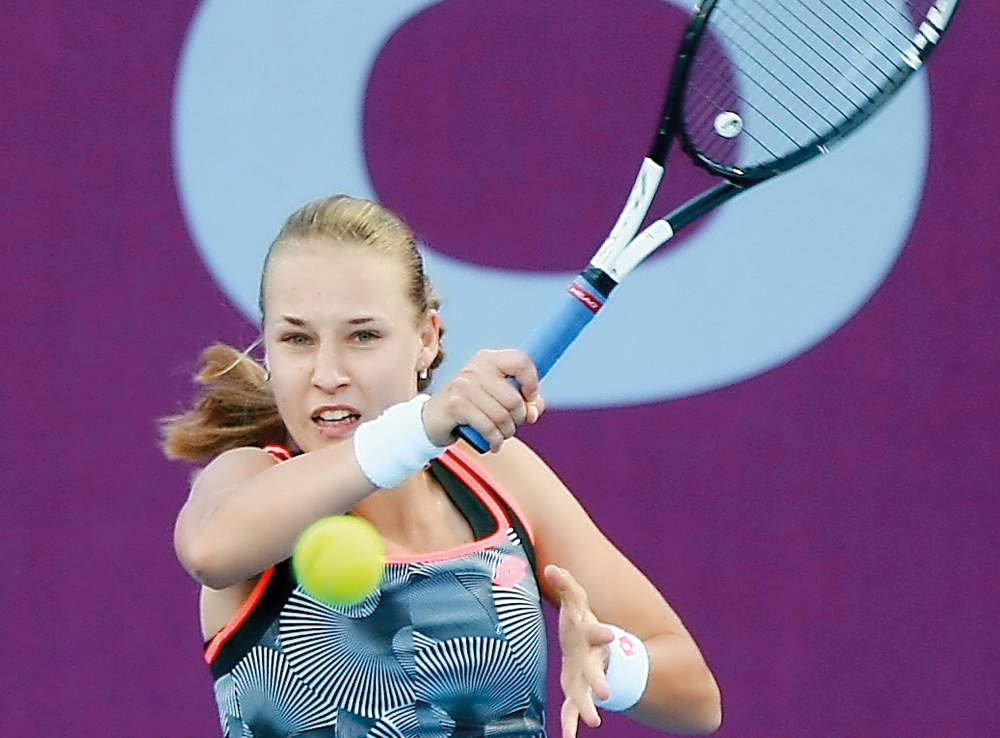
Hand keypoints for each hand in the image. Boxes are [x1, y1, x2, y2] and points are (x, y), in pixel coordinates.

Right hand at [422, 349, 543, 450]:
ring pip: (502, 415)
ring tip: (500, 435)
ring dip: (506, 432)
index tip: (530, 398)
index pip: (521, 361)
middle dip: (518, 418)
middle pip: (514, 398)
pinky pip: (488, 427)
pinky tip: (493, 443)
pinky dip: (495, 440)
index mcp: (489, 359)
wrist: (432, 419)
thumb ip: (524, 402)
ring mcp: (464, 385)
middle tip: (511, 425)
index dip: (532, 382)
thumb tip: (533, 412)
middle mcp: (476, 368)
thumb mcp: (498, 398)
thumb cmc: (470, 407)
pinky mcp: (456, 404)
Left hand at [544, 564, 614, 737]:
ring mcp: (586, 679)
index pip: (597, 633)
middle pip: (597, 673)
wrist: (595, 651)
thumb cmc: (581, 624)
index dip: (603, 633)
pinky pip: (572, 711)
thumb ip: (566, 586)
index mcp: (591, 637)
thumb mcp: (576, 604)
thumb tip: (551, 567)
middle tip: (606, 695)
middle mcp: (592, 660)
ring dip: (588, 709)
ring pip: (587, 696)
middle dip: (600, 682)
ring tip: (592, 723)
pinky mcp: (578, 693)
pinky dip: (569, 725)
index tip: (611, 637)